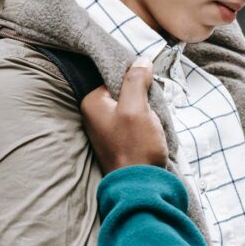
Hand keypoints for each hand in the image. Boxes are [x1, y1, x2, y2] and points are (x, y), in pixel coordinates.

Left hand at [81, 57, 168, 173]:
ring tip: (153, 123)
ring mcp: (105, 129)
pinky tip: (152, 132)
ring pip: (131, 106)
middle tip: (152, 109)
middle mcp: (94, 114)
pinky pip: (133, 121)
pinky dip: (145, 123)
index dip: (136, 79)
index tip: (149, 89)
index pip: (116, 76)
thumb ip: (136, 81)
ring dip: (146, 110)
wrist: (140, 184)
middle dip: (143, 96)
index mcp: (92, 103)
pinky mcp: (117, 140)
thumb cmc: (135, 146)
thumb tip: (141, 60)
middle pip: (124, 91)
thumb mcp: (136, 108)